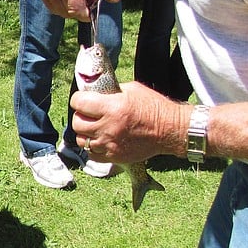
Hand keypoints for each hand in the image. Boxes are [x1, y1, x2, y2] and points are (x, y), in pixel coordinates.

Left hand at [70, 81, 184, 163]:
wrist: (170, 130)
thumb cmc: (154, 107)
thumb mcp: (132, 90)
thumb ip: (111, 91)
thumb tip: (95, 91)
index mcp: (112, 107)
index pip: (79, 102)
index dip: (78, 99)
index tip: (82, 99)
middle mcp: (108, 127)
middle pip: (77, 122)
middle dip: (80, 116)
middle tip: (88, 114)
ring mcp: (110, 144)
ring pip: (81, 140)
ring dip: (85, 133)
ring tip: (94, 128)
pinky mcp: (115, 157)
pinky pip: (92, 154)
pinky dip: (93, 147)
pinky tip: (100, 140)